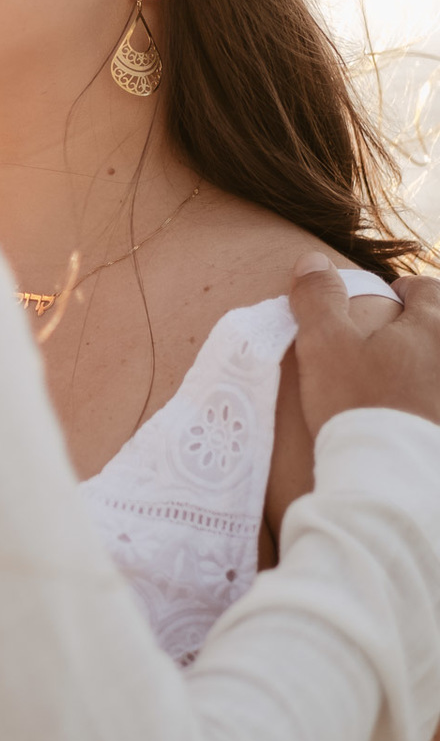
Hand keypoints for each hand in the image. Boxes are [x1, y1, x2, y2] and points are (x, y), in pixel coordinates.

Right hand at [290, 254, 439, 435]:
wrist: (389, 479)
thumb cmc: (358, 403)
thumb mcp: (324, 343)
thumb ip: (318, 297)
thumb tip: (313, 260)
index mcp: (433, 325)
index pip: (427, 288)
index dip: (406, 290)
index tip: (388, 300)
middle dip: (421, 327)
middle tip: (392, 340)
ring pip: (438, 365)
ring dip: (426, 364)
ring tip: (400, 379)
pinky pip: (438, 400)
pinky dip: (429, 398)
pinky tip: (410, 415)